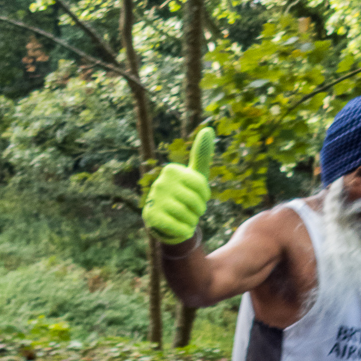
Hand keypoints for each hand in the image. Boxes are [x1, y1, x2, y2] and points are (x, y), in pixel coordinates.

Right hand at [142, 127, 214, 242]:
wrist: (166, 220)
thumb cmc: (184, 195)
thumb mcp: (195, 176)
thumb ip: (201, 155)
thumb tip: (209, 129)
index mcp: (172, 170)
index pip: (201, 187)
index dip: (204, 197)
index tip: (198, 197)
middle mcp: (161, 182)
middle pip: (195, 202)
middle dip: (198, 211)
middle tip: (191, 211)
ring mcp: (154, 199)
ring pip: (187, 215)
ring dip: (191, 221)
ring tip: (185, 218)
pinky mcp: (151, 217)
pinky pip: (178, 227)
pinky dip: (184, 231)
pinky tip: (182, 229)